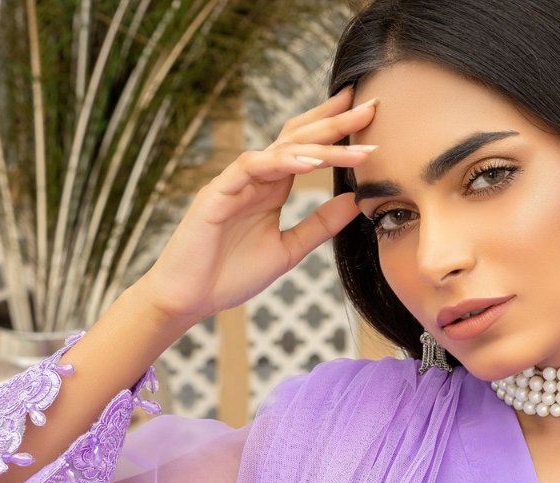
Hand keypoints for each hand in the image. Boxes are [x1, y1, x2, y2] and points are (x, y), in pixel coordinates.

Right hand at [135, 85, 377, 325]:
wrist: (190, 298)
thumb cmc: (231, 275)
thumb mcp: (288, 250)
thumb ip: (319, 225)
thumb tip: (356, 202)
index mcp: (271, 188)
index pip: (306, 147)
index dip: (335, 130)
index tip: (367, 116)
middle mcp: (256, 178)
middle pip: (297, 137)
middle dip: (334, 122)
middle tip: (369, 106)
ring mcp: (236, 182)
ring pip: (281, 150)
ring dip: (319, 144)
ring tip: (353, 140)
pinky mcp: (218, 192)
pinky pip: (251, 167)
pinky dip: (281, 162)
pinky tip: (310, 162)